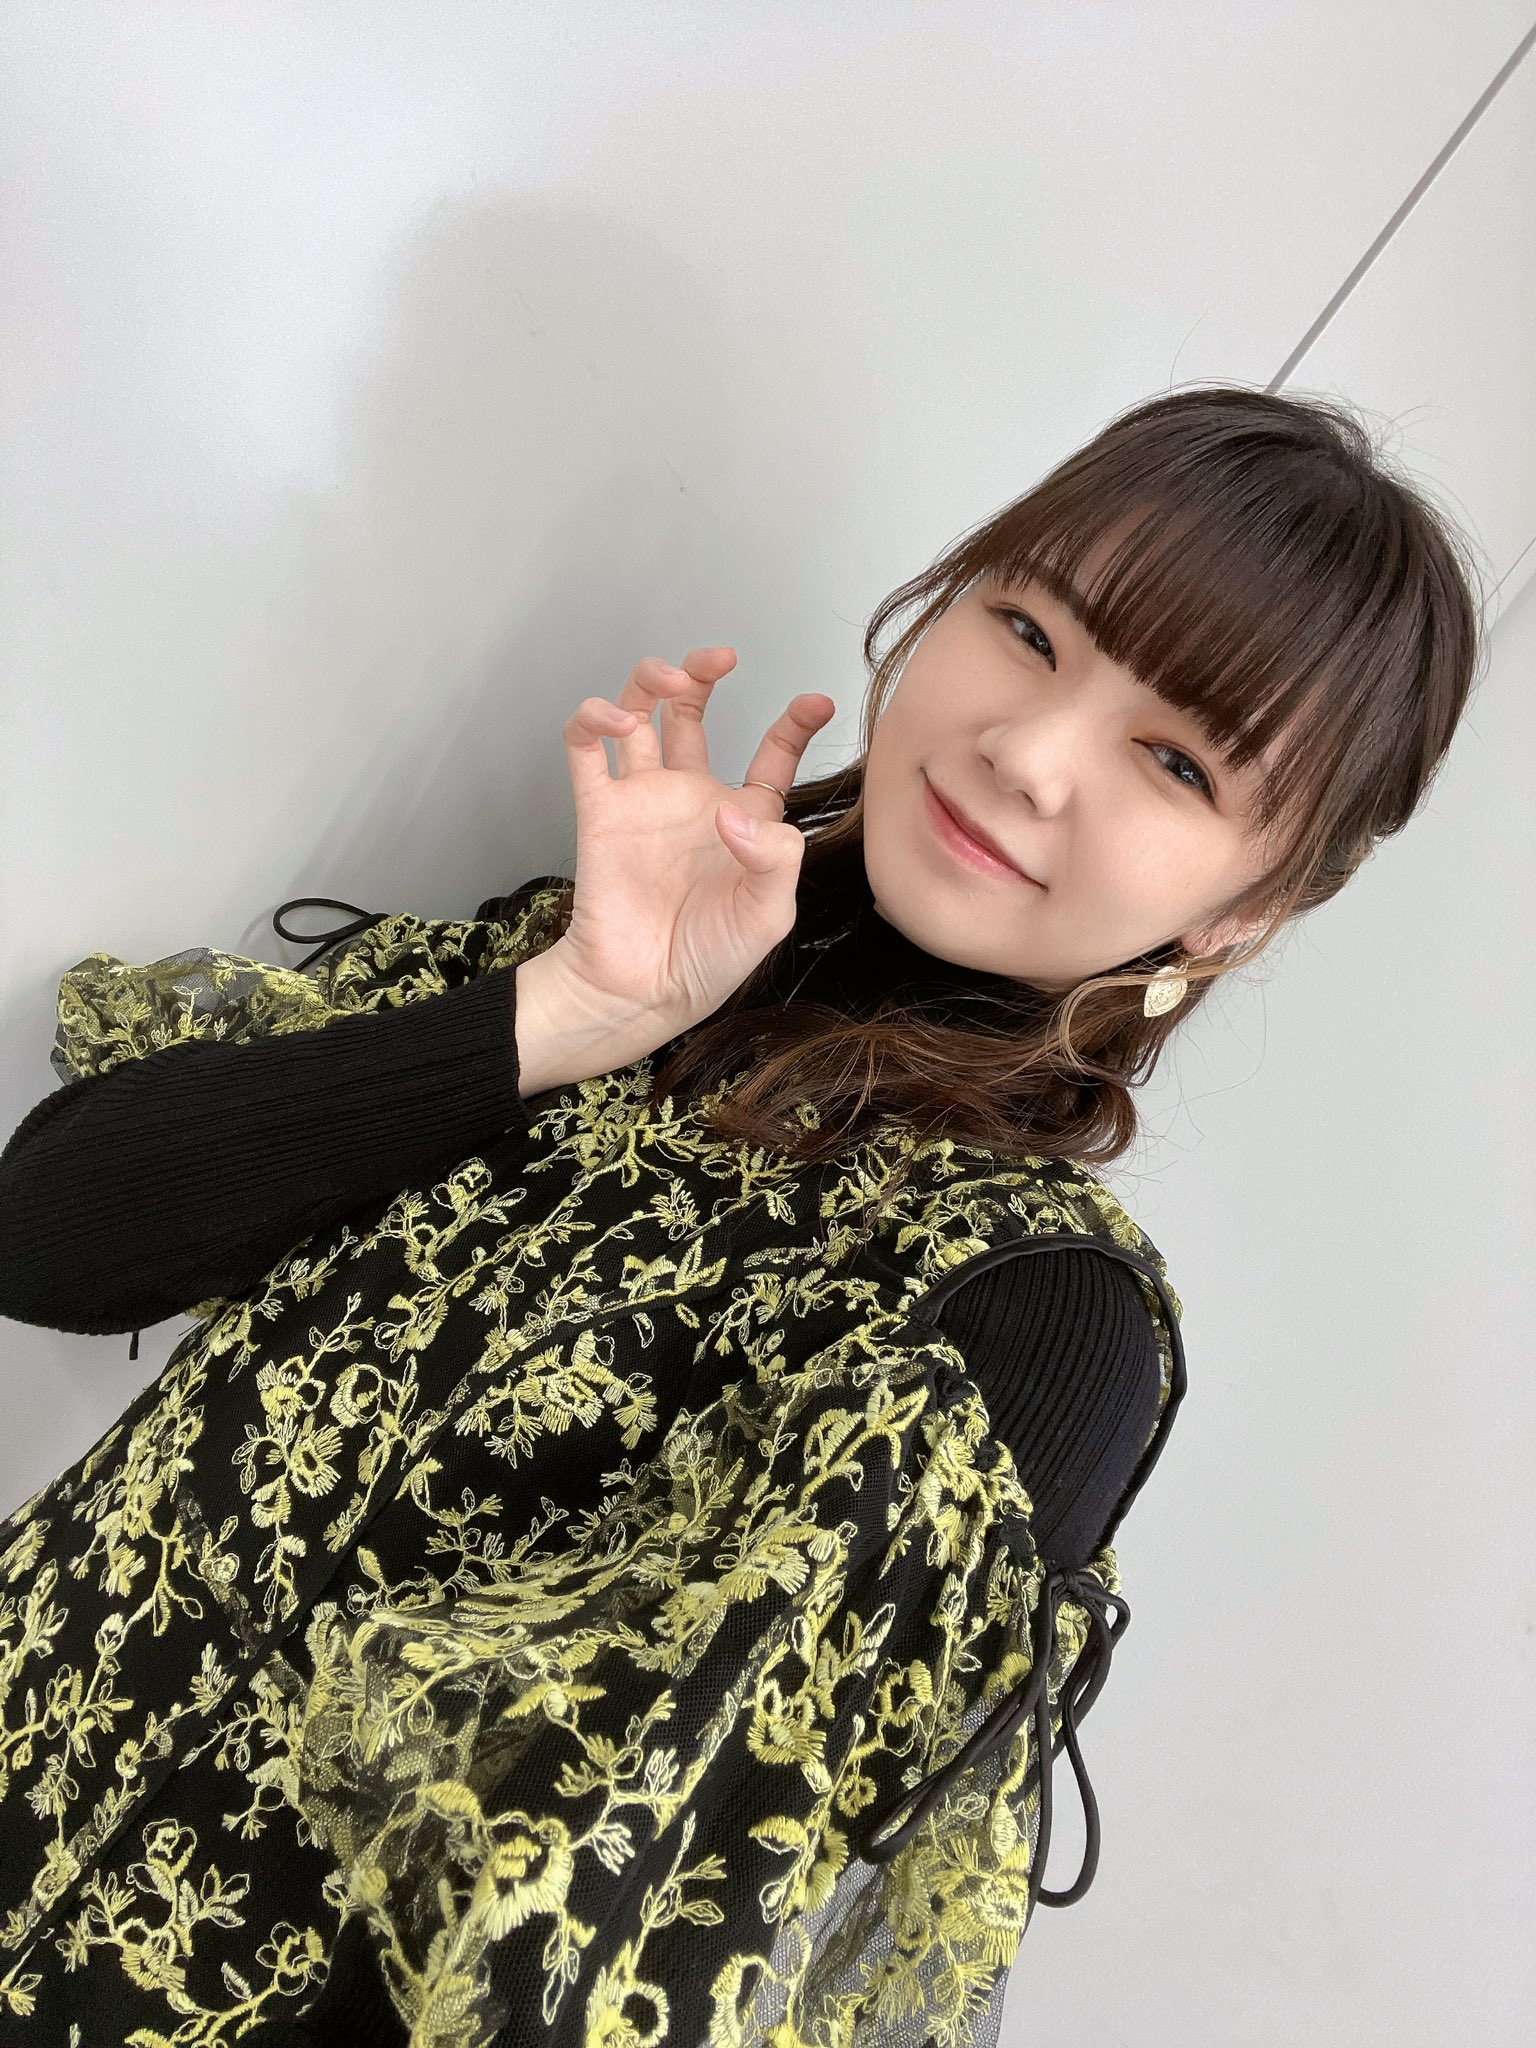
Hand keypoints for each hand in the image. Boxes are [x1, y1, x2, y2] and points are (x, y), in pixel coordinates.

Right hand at [543, 647, 835, 1058]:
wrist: (642, 991)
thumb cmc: (708, 961)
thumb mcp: (767, 916)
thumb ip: (773, 859)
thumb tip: (731, 814)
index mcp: (742, 820)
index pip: (770, 756)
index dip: (793, 724)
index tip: (815, 702)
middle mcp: (691, 799)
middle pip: (693, 714)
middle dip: (703, 674)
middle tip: (720, 658)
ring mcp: (643, 800)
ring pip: (640, 715)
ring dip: (649, 682)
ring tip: (668, 680)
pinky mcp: (600, 811)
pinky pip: (586, 749)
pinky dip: (595, 720)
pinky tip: (618, 723)